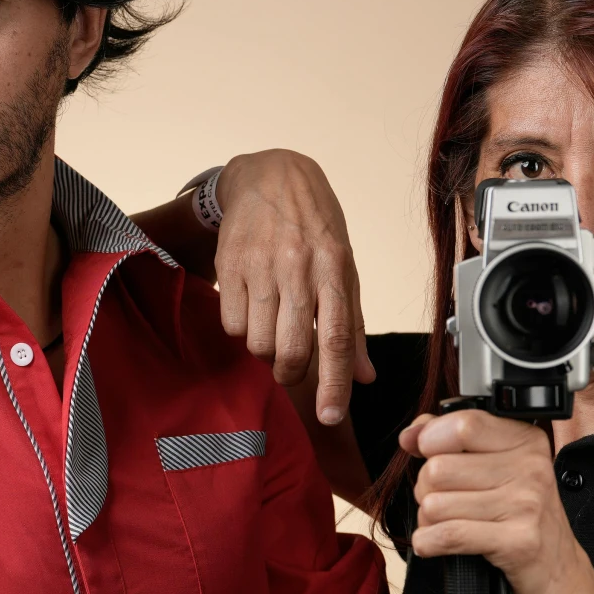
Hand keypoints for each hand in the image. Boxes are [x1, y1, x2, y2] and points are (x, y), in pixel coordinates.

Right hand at [211, 150, 371, 424]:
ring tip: (272, 327)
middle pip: (291, 349)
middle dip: (290, 374)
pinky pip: (231, 324)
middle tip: (291, 370)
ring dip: (265, 350)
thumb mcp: (344, 268)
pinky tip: (252, 308)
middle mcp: (298, 268)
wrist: (270, 176)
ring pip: (258, 342)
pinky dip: (242, 329)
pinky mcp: (229, 265)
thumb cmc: (314, 227)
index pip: (336, 337)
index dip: (334, 383)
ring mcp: (260, 266)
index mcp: (334, 268)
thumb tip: (364, 377)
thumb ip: (351, 325)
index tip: (331, 417)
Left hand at [401, 410, 593, 593]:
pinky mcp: (518, 542)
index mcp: (526, 441)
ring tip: (450, 524)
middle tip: (446, 502)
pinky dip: (429, 542)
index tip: (424, 451)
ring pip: (436, 504)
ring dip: (429, 520)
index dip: (429, 439)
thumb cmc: (521, 518)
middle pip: (438, 468)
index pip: (462, 424)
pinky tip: (437, 543)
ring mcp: (526, 505)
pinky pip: (448, 535)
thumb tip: (411, 434)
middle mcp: (530, 468)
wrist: (558, 572)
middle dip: (426, 489)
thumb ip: (451, 440)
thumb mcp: (496, 468)